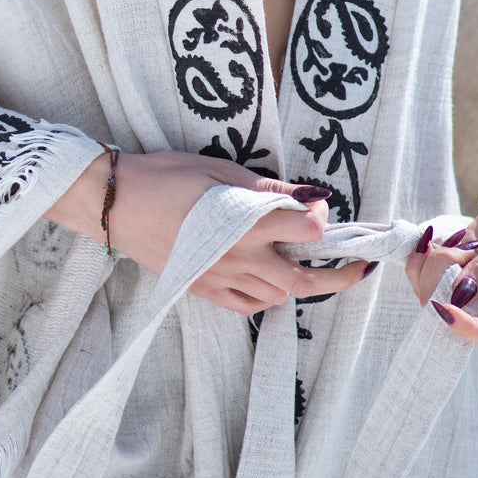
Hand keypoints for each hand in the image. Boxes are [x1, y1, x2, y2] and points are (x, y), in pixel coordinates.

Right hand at [43, 149, 370, 314]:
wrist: (116, 203)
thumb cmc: (167, 176)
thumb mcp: (220, 171)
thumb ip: (268, 189)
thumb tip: (311, 195)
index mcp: (245, 225)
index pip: (307, 229)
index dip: (322, 215)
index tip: (320, 201)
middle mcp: (238, 260)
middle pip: (304, 279)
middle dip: (339, 275)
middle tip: (361, 263)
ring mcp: (221, 281)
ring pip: (278, 296)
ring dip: (301, 282)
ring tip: (310, 262)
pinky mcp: (204, 291)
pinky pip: (248, 306)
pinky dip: (268, 296)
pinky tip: (269, 276)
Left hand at [403, 174, 477, 346]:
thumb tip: (461, 292)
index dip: (465, 328)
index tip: (446, 306)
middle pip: (452, 312)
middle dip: (439, 283)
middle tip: (456, 251)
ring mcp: (468, 282)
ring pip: (431, 291)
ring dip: (431, 265)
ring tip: (455, 243)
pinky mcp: (454, 265)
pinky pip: (424, 272)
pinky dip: (420, 257)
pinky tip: (430, 240)